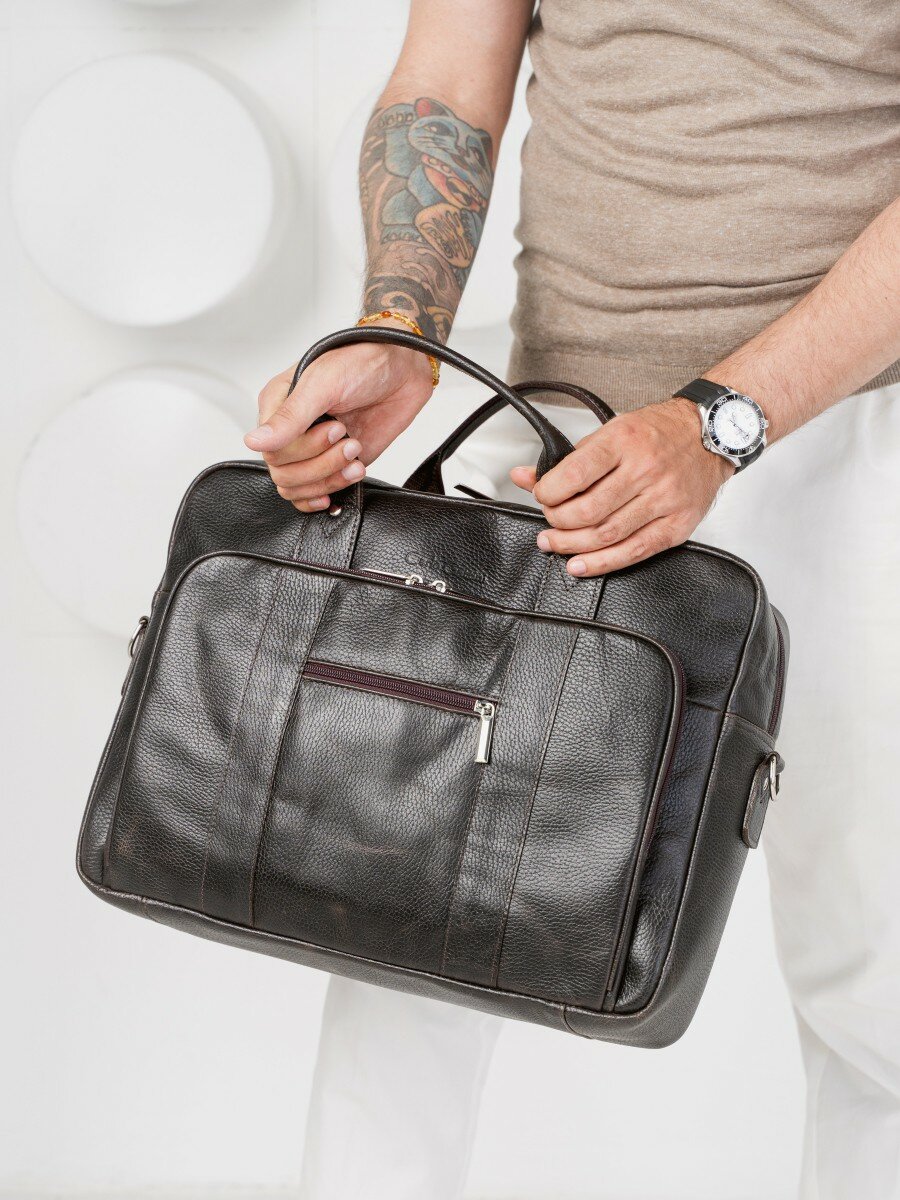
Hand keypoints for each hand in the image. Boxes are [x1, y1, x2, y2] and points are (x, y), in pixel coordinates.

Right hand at [246, 323, 434, 511]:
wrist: (402, 369)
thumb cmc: (361, 362)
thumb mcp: (322, 385)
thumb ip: (289, 417)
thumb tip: (254, 442)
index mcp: (277, 405)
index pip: (272, 451)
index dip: (304, 449)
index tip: (336, 427)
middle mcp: (290, 430)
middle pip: (284, 474)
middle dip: (322, 464)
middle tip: (350, 440)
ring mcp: (311, 449)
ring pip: (299, 488)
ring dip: (331, 478)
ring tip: (356, 454)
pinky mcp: (333, 464)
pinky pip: (315, 493)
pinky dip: (330, 492)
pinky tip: (347, 479)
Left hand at [509, 397, 733, 576]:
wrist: (710, 436)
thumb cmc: (658, 433)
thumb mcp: (611, 432)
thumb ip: (568, 459)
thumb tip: (526, 477)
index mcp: (625, 441)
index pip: (575, 474)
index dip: (548, 492)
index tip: (542, 496)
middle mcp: (646, 470)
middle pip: (588, 511)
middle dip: (557, 522)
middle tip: (549, 523)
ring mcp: (664, 499)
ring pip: (607, 535)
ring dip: (573, 545)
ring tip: (555, 544)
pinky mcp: (678, 524)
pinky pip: (635, 551)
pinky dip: (603, 563)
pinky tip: (581, 564)